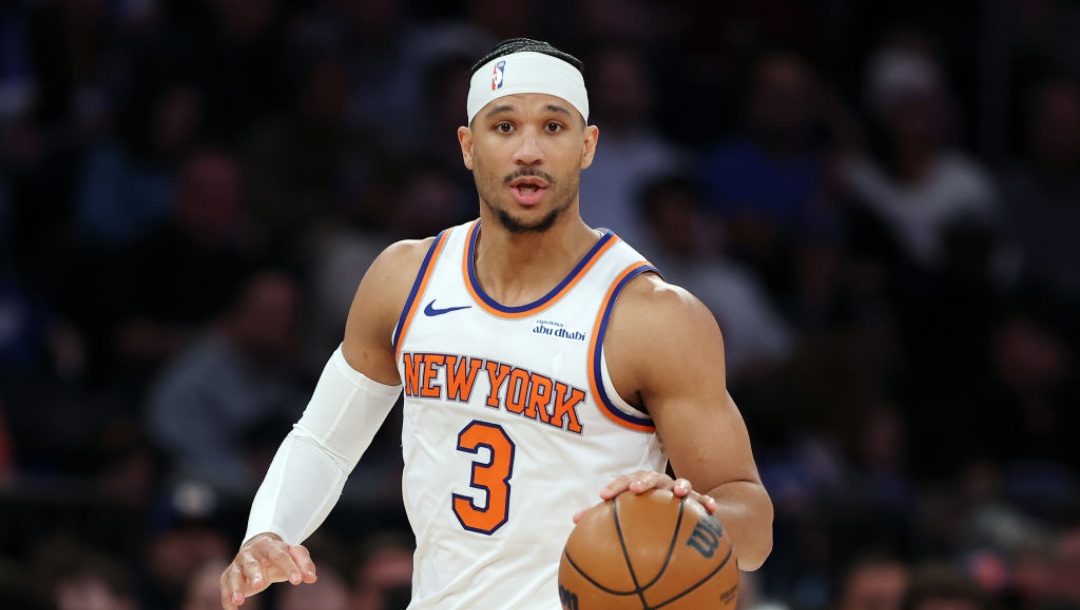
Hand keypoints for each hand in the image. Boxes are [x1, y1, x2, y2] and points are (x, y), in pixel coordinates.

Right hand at [220, 533, 316, 608]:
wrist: (259, 548)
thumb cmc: (280, 554)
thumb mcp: (294, 554)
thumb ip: (304, 563)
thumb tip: (312, 578)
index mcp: (269, 546)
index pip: (280, 555)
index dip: (289, 567)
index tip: (298, 580)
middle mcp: (251, 554)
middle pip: (252, 564)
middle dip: (255, 574)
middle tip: (260, 585)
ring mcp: (238, 564)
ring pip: (235, 575)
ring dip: (236, 587)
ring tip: (240, 600)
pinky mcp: (229, 575)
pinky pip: (225, 586)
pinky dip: (226, 598)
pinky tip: (231, 609)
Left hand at [573, 470, 717, 522]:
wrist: (680, 506)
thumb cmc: (647, 508)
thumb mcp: (628, 510)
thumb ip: (603, 515)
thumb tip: (574, 521)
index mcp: (640, 484)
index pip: (625, 481)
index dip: (615, 486)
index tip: (603, 496)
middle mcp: (660, 484)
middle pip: (651, 477)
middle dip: (644, 481)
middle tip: (635, 489)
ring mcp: (679, 490)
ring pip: (681, 483)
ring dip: (680, 486)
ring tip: (678, 493)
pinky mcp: (698, 500)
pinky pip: (704, 501)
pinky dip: (708, 502)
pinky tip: (712, 509)